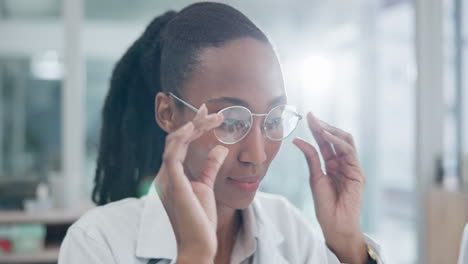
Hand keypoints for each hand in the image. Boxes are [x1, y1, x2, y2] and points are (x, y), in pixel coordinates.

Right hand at [155, 104, 227, 260]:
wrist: (198, 244)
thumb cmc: (200, 220)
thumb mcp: (207, 186)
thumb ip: (210, 167)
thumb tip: (219, 148)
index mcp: (172, 175)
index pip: (180, 144)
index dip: (193, 127)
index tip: (209, 114)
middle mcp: (166, 174)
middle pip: (176, 140)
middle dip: (194, 123)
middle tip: (211, 110)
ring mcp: (166, 178)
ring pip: (174, 143)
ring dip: (193, 127)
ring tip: (210, 116)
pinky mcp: (172, 183)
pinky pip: (172, 154)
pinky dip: (181, 139)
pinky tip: (194, 128)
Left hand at [293, 112, 367, 263]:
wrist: (335, 224)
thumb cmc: (325, 205)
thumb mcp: (315, 178)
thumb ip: (311, 158)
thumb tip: (297, 140)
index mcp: (332, 164)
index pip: (325, 142)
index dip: (317, 129)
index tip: (308, 116)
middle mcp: (343, 163)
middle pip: (336, 139)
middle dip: (324, 126)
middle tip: (312, 117)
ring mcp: (351, 167)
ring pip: (345, 142)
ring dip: (331, 131)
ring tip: (318, 125)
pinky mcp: (358, 172)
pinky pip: (349, 152)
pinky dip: (338, 142)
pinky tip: (326, 136)